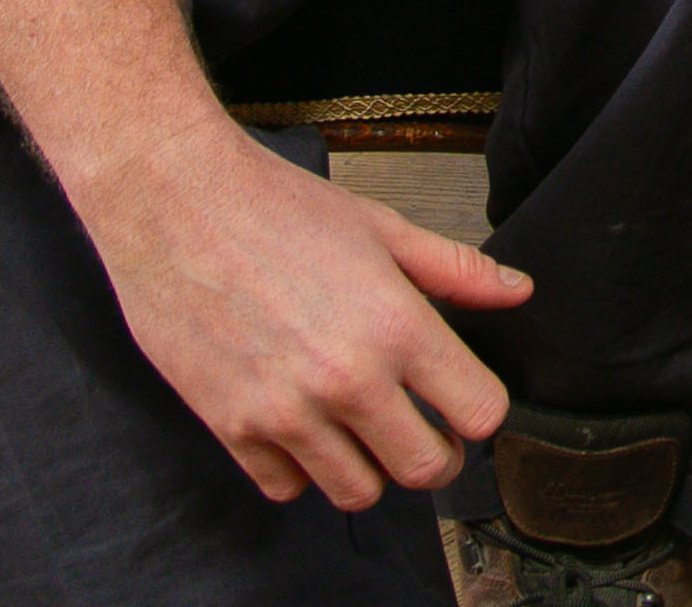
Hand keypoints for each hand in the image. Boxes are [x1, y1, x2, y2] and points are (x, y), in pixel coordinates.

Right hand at [70, 115, 529, 510]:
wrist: (175, 201)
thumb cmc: (275, 206)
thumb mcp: (381, 227)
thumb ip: (456, 270)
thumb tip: (516, 292)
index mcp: (397, 326)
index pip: (479, 413)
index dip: (480, 410)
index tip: (464, 401)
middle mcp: (347, 379)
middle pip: (426, 469)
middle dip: (436, 453)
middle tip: (422, 426)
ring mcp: (286, 411)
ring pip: (358, 491)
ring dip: (369, 467)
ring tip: (361, 427)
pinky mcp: (231, 426)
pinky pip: (285, 488)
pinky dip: (300, 469)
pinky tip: (302, 426)